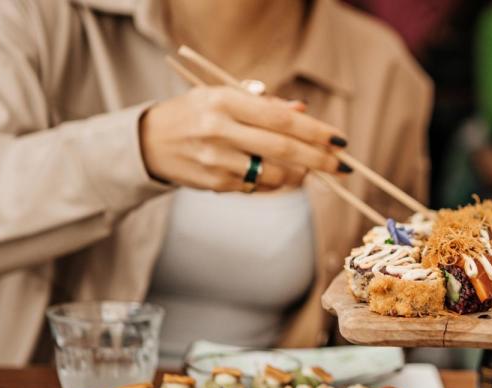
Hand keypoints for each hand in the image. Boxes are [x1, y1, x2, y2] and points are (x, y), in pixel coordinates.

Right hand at [139, 86, 347, 191]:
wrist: (149, 142)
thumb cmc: (196, 113)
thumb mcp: (224, 96)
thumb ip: (264, 104)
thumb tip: (304, 111)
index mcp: (224, 100)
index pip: (282, 118)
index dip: (316, 131)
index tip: (340, 141)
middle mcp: (220, 130)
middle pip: (284, 149)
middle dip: (319, 160)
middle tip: (342, 166)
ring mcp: (217, 160)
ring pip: (275, 174)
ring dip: (299, 175)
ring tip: (305, 169)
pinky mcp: (215, 184)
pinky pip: (259, 187)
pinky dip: (275, 183)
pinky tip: (275, 175)